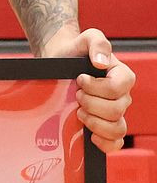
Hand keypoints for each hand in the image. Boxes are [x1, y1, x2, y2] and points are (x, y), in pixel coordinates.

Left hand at [46, 28, 133, 151]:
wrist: (60, 62)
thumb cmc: (74, 50)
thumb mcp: (86, 38)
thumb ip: (97, 43)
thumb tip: (100, 63)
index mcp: (122, 76)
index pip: (119, 87)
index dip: (97, 86)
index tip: (80, 79)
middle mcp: (122, 96)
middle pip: (116, 110)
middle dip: (91, 103)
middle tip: (76, 95)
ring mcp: (115, 113)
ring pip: (117, 128)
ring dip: (94, 123)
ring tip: (78, 112)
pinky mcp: (104, 125)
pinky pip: (115, 142)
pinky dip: (106, 143)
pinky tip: (91, 137)